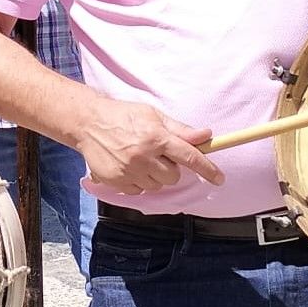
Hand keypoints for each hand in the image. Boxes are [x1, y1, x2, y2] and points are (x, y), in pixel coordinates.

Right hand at [72, 99, 222, 196]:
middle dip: (171, 167)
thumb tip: (205, 136)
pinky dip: (138, 182)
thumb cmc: (124, 116)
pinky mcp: (116, 182)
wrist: (88, 123)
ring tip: (141, 158)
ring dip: (154, 175)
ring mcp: (129, 171)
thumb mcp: (153, 115)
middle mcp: (143, 156)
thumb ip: (180, 129)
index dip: (207, 169)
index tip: (219, 179)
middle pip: (173, 176)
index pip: (189, 156)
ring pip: (157, 185)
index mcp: (156, 137)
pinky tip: (129, 166)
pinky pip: (139, 191)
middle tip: (158, 154)